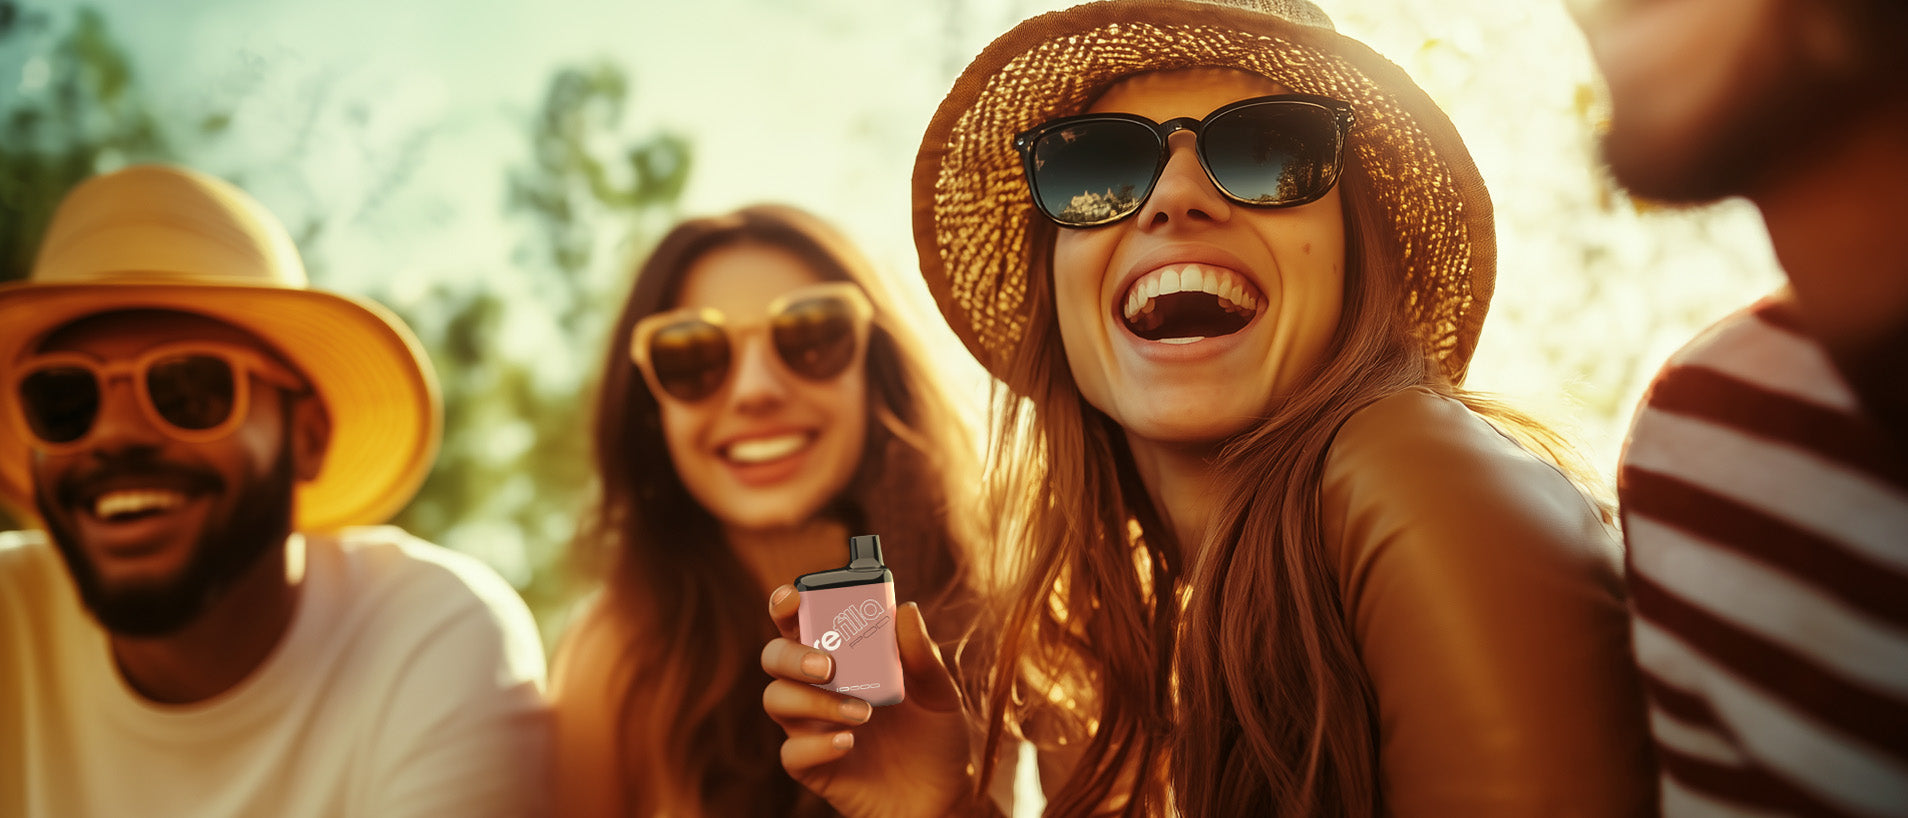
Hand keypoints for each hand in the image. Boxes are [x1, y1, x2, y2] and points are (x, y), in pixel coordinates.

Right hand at [761, 585, 980, 817]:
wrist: (943, 796)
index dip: (787, 606)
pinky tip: (848, 742)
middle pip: (774, 658)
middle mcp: (819, 688)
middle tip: (828, 666)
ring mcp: (812, 727)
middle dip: (792, 655)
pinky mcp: (813, 767)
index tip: (794, 598)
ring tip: (863, 713)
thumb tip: (906, 609)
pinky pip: (792, 752)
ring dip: (813, 701)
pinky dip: (816, 744)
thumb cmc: (936, 737)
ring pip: (777, 700)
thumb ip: (922, 655)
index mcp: (844, 658)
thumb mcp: (940, 693)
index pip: (801, 623)